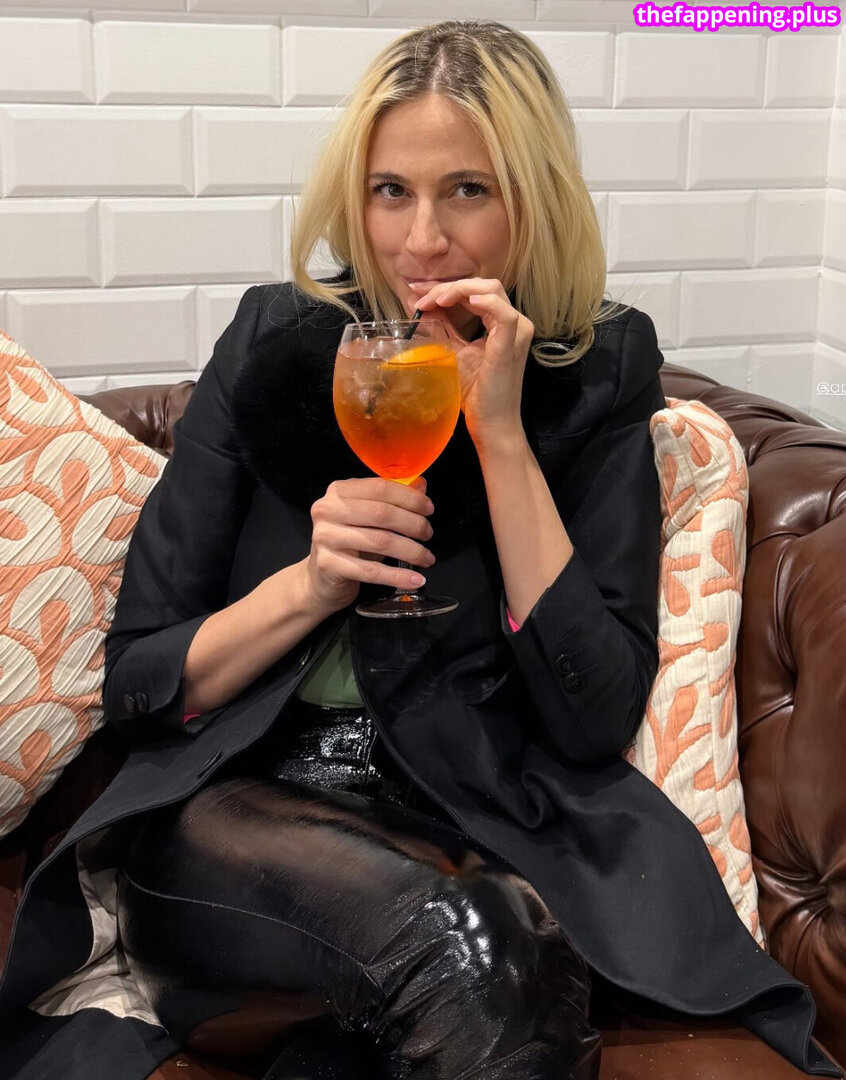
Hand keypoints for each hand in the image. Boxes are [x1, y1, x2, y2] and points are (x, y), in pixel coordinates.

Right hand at [304, 476, 434, 612]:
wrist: (319, 578)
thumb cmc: (349, 543)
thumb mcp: (369, 517)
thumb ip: (393, 499)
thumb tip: (421, 485)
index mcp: (339, 491)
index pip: (380, 487)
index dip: (409, 497)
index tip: (428, 509)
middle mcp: (328, 510)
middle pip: (382, 514)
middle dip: (413, 524)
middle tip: (428, 534)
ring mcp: (325, 537)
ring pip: (380, 542)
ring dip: (411, 551)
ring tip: (427, 558)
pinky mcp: (328, 564)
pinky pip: (371, 571)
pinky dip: (398, 576)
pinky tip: (416, 579)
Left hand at [408, 278, 533, 445]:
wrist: (491, 423)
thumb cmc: (475, 393)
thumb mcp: (452, 351)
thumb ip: (441, 327)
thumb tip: (416, 304)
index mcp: (500, 323)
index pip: (473, 291)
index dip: (444, 287)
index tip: (416, 291)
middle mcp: (513, 323)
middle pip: (482, 285)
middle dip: (447, 286)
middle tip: (420, 294)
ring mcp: (516, 332)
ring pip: (491, 290)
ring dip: (459, 290)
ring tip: (436, 300)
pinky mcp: (511, 344)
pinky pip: (502, 313)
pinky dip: (484, 301)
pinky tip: (464, 300)